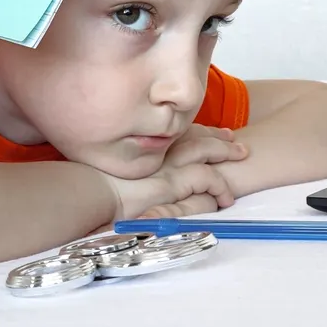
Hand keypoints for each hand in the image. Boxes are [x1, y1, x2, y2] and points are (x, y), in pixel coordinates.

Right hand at [102, 124, 248, 221]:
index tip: (211, 131)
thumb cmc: (90, 186)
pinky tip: (226, 196)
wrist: (84, 193)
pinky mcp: (172, 182)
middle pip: (193, 135)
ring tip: (242, 154)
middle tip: (233, 137)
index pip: (175, 132)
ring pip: (205, 150)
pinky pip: (206, 179)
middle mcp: (155, 149)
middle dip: (216, 135)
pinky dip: (219, 185)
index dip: (195, 130)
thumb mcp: (110, 171)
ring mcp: (164, 164)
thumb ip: (127, 171)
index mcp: (142, 145)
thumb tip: (130, 181)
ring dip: (225, 152)